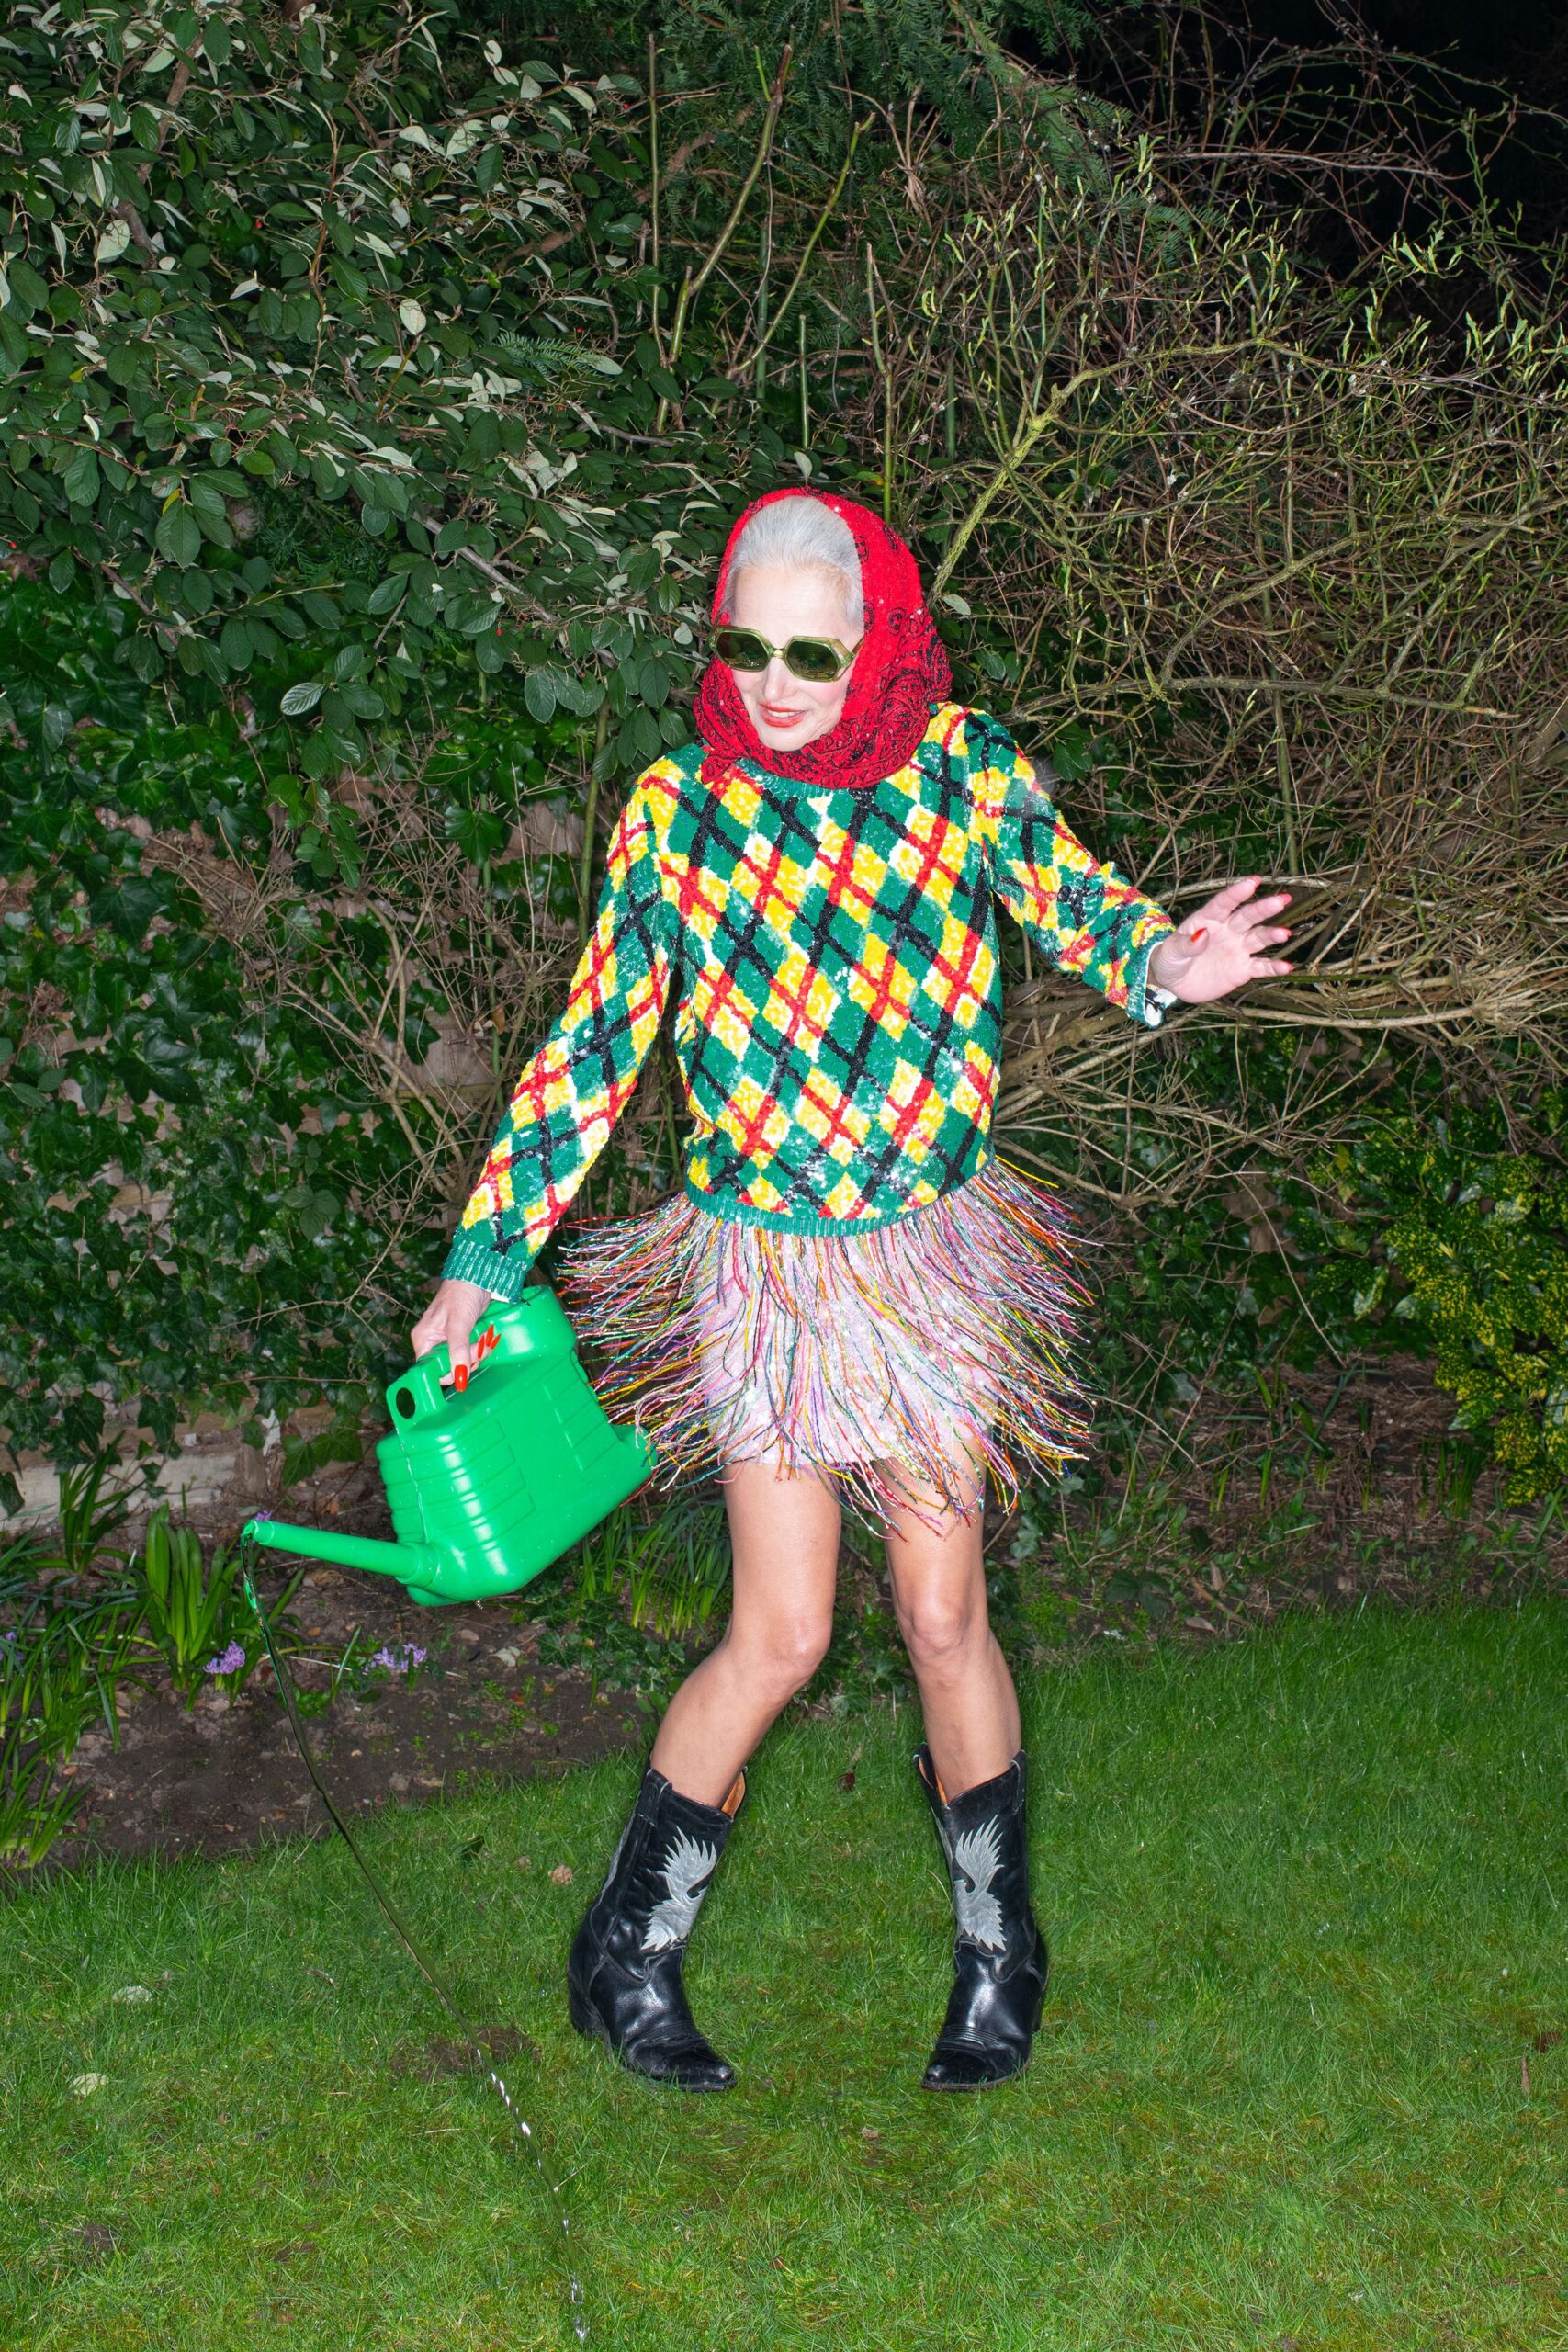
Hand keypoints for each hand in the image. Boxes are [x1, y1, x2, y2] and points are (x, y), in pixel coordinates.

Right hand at [410, 1276, 493, 1388]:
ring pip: (463, 1360)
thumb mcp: (458, 1325)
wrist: (478, 1276)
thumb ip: (457, 1351)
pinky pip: (472, 1351)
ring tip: (483, 1337)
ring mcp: (450, 1339)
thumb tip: (459, 1377)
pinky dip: (481, 1347)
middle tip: (478, 1346)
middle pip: (450, 1366)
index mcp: (424, 1339)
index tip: (464, 1367)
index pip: (430, 1369)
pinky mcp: (464, 1336)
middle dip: (468, 1359)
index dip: (448, 1372)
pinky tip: (485, 1336)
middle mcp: (434, 1342)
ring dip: (477, 1353)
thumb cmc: (461, 1294)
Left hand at [1149, 877, 1292, 1005]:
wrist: (1175, 983)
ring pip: (1258, 938)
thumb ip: (1186, 944)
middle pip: (1247, 916)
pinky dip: (1273, 967)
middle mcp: (1228, 930)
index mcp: (1208, 919)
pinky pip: (1260, 967)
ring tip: (1284, 933)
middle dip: (1264, 908)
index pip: (1224, 903)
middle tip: (1281, 900)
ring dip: (1272, 935)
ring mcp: (1237, 948)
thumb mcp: (1171, 952)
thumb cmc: (1170, 960)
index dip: (1238, 892)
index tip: (1253, 881)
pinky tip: (1286, 967)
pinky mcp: (1242, 969)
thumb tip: (1202, 934)